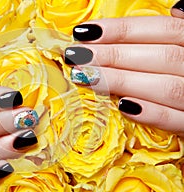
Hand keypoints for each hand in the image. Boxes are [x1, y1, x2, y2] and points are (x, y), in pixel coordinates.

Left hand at [64, 1, 183, 132]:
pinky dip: (151, 113)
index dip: (122, 29)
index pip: (163, 30)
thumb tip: (174, 8)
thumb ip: (176, 34)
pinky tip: (121, 106)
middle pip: (160, 57)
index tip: (85, 32)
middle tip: (77, 56)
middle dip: (113, 55)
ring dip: (121, 81)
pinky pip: (178, 120)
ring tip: (85, 76)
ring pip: (165, 87)